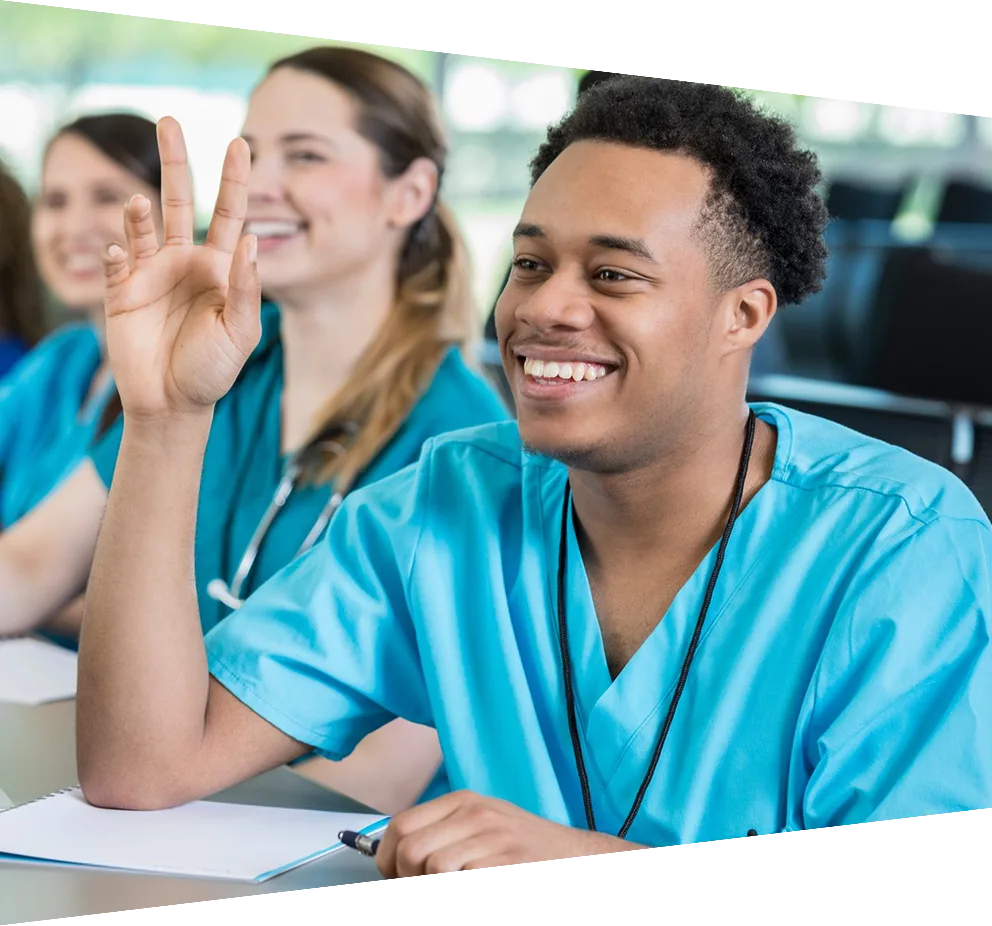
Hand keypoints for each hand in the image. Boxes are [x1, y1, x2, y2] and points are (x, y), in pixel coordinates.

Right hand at [101, 117, 261, 421]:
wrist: (172, 404)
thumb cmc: (212, 371)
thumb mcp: (240, 332)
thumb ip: (247, 288)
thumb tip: (254, 239)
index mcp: (221, 269)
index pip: (231, 214)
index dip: (235, 179)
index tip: (241, 142)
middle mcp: (186, 262)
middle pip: (181, 199)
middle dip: (176, 160)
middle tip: (169, 120)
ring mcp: (152, 273)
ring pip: (144, 222)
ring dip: (141, 210)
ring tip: (143, 203)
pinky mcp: (123, 289)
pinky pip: (118, 258)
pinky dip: (118, 249)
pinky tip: (122, 253)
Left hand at [375, 790, 648, 877]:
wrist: (570, 853)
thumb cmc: (521, 844)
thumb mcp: (480, 823)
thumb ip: (442, 830)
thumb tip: (395, 853)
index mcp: (462, 801)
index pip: (401, 824)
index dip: (387, 858)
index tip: (393, 876)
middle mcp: (474, 813)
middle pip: (410, 848)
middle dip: (406, 877)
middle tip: (419, 885)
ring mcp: (491, 837)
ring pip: (431, 867)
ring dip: (430, 884)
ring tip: (445, 885)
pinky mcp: (505, 860)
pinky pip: (458, 877)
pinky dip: (453, 885)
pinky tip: (470, 881)